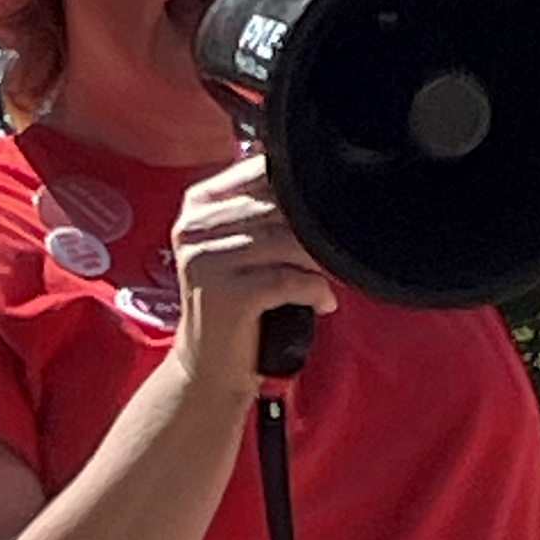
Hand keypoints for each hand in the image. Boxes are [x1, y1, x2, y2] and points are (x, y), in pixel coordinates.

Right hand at [167, 152, 337, 391]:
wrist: (208, 367)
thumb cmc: (237, 303)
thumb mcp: (241, 248)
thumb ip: (267, 209)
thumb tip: (324, 177)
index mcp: (198, 205)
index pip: (261, 172)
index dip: (304, 186)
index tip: (336, 202)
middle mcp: (195, 228)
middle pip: (277, 206)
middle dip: (318, 226)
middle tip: (344, 243)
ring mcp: (206, 260)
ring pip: (287, 241)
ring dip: (322, 260)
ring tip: (334, 273)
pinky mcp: (227, 295)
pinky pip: (289, 280)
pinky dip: (316, 291)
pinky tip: (323, 302)